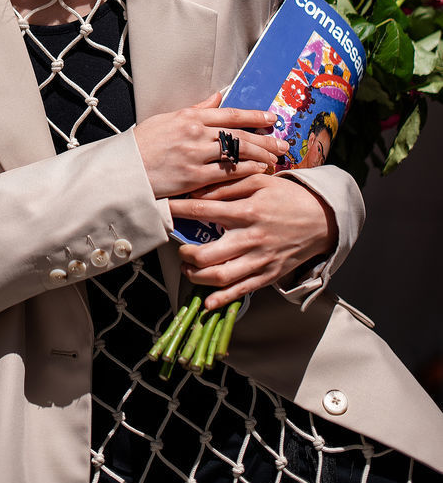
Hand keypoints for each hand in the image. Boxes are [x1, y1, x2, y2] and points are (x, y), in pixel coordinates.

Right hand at [133, 93, 287, 201]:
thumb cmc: (143, 144)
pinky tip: (259, 172)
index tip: (272, 118)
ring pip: (237, 152)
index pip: (230, 113)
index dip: (254, 116)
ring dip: (260, 155)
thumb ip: (196, 109)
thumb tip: (218, 97)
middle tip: (283, 144)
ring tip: (275, 159)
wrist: (126, 169)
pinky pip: (227, 173)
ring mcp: (196, 155)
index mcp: (189, 117)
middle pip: (239, 134)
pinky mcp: (194, 177)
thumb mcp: (167, 119)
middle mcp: (195, 133)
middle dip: (265, 139)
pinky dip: (246, 171)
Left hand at [169, 171, 337, 309]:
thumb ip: (228, 186)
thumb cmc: (287, 196)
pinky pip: (241, 291)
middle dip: (184, 253)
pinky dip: (221, 300)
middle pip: (206, 255)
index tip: (161, 208)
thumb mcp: (260, 180)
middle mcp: (251, 238)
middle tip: (177, 246)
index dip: (177, 211)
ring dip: (196, 276)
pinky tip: (206, 302)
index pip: (203, 211)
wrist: (322, 219)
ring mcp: (259, 260)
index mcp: (247, 211)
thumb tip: (198, 192)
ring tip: (188, 267)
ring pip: (220, 278)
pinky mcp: (268, 276)